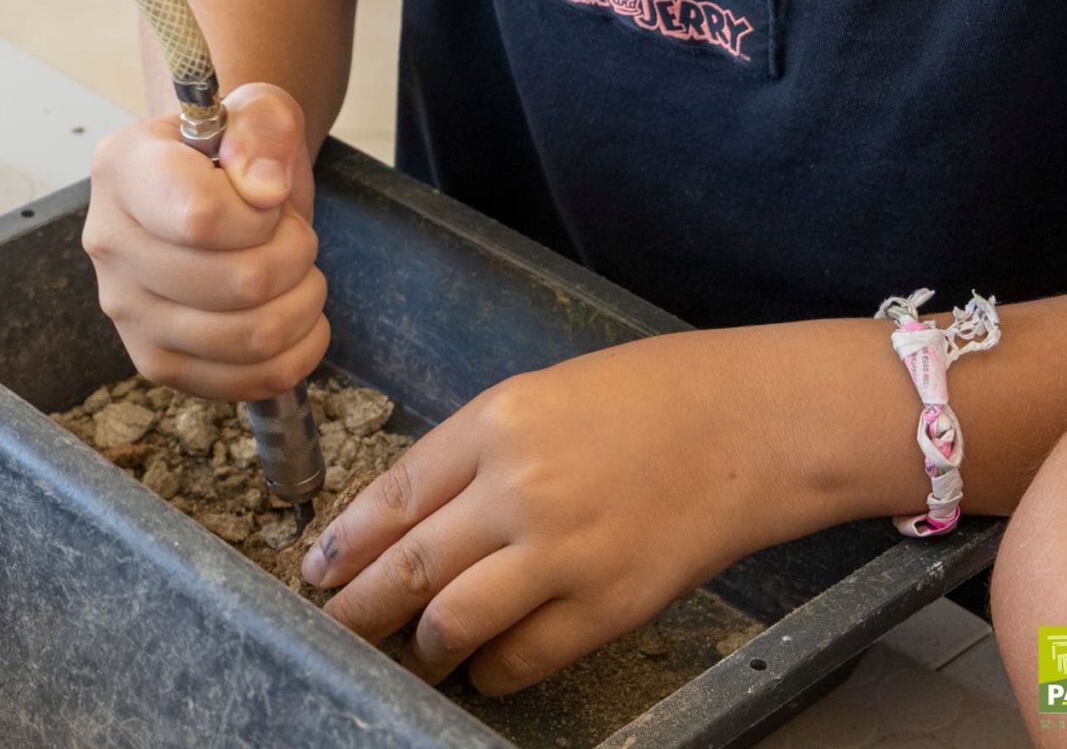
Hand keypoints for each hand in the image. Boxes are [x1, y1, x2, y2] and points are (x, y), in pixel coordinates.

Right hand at [82, 83, 329, 401]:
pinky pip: (249, 380)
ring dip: (303, 302)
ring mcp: (126, 312)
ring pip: (250, 337)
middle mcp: (109, 243)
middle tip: (294, 232)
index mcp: (121, 169)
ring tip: (299, 271)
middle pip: (236, 283)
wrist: (217, 190)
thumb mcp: (259, 108)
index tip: (271, 196)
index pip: (202, 219)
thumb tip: (263, 189)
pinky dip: (298, 352)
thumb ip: (264, 124)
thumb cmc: (235, 150)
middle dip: (296, 254)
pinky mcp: (156, 362)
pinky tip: (298, 315)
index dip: (262, 216)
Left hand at [303, 332, 833, 695]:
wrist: (750, 427)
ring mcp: (564, 553)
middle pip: (410, 565)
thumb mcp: (542, 397)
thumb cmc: (649, 399)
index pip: (394, 496)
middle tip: (333, 626)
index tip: (317, 568)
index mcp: (498, 423)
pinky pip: (522, 656)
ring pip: (454, 621)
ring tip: (408, 654)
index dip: (346, 542)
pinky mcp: (609, 605)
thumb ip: (476, 452)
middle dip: (359, 606)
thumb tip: (412, 517)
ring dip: (421, 646)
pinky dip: (492, 669)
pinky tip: (482, 666)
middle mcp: (520, 489)